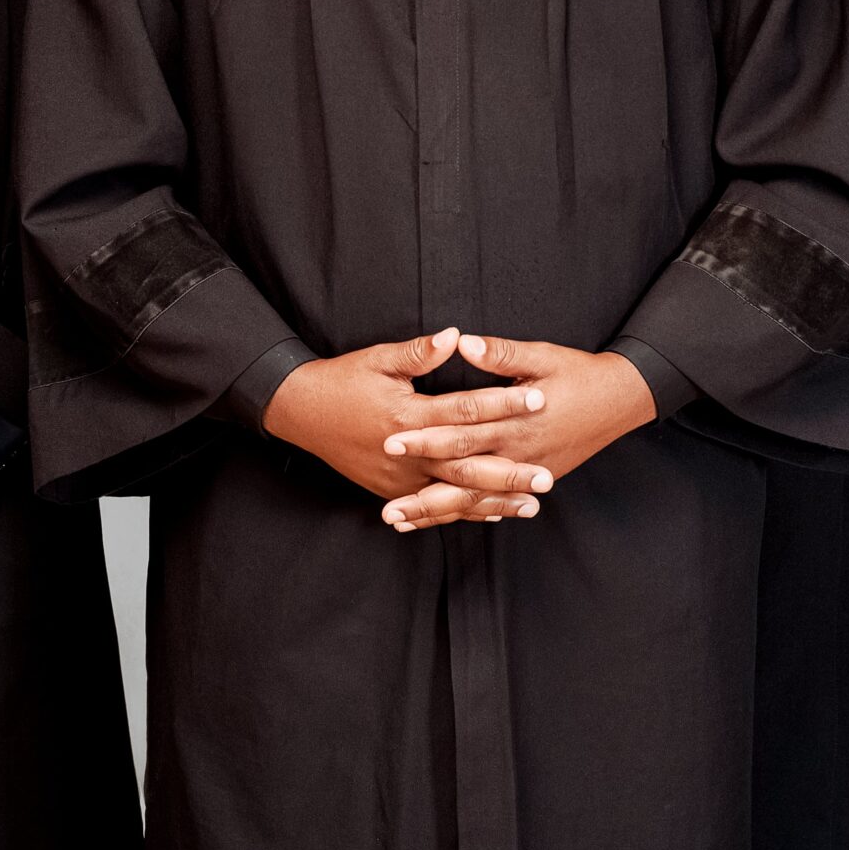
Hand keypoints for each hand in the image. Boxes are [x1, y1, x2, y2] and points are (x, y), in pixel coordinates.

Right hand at [262, 327, 551, 521]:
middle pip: (468, 466)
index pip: (466, 410)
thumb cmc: (343, 380)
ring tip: (531, 504)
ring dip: (494, 500)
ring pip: (455, 494)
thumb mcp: (379, 359)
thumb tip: (456, 336)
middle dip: (510, 473)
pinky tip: (493, 513)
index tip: (537, 399)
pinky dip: (465, 511)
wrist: (301, 413)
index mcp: (408, 416)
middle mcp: (407, 454)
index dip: (503, 404)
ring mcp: (399, 478)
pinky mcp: (392, 490)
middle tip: (547, 477)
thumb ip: (420, 353)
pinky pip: (435, 506)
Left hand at [378, 334, 656, 529]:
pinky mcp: (533, 480)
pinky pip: (494, 504)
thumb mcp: (541, 355)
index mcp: (515, 421)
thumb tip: (461, 342)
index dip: (425, 438)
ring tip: (400, 523)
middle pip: (462, 477)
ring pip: (475, 500)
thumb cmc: (579, 373)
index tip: (391, 441)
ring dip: (437, 512)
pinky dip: (465, 514)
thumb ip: (500, 353)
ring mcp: (526, 471)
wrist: (620, 400)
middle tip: (386, 508)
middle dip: (423, 493)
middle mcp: (518, 453)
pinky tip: (438, 521)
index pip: (461, 432)